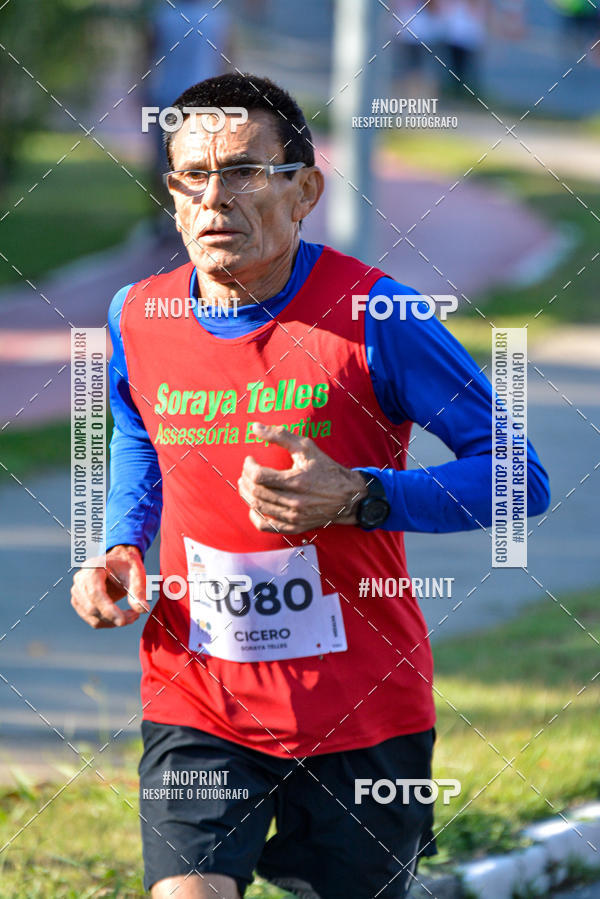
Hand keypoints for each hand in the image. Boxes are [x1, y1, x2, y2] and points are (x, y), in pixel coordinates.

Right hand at [71, 544, 147, 628]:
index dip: (107, 609)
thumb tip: (142, 609)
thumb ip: (139, 591)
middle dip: (114, 617)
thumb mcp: (137, 573)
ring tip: (132, 615)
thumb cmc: (127, 565)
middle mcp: (80, 579)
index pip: (95, 593)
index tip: (122, 621)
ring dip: (112, 622)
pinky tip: (122, 616)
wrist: (119, 562)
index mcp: (93, 567)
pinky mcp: (80, 602)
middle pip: (92, 607)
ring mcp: (77, 591)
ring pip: (92, 617)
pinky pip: (92, 619)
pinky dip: (108, 622)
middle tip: (136, 615)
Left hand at [237, 423, 367, 533]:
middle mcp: (294, 501)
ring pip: (258, 507)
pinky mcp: (295, 527)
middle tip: (246, 470)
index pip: (260, 476)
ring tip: (246, 484)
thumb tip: (255, 427)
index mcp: (297, 481)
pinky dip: (255, 517)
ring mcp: (294, 516)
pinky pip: (267, 527)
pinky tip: (254, 506)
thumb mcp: (307, 447)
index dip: (249, 466)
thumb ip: (280, 436)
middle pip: (256, 492)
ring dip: (246, 495)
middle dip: (245, 479)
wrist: (349, 497)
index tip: (250, 459)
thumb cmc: (327, 469)